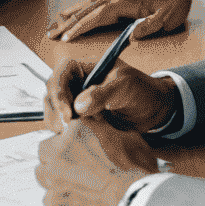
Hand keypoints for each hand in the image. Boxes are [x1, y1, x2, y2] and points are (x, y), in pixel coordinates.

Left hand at [35, 116, 159, 205]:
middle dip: (57, 159)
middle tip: (76, 169)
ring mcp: (54, 177)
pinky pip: (48, 199)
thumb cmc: (135, 172)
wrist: (135, 201)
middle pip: (45, 152)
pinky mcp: (54, 202)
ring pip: (43, 175)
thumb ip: (108, 131)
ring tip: (75, 186)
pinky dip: (60, 201)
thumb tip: (104, 130)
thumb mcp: (128, 137)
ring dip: (55, 178)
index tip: (79, 152)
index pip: (62, 133)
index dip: (71, 144)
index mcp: (76, 130)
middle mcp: (59, 151)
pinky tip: (76, 202)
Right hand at [43, 57, 177, 132]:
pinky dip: (63, 129)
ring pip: (54, 107)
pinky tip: (70, 138)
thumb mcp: (125, 86)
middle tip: (64, 128)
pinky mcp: (79, 117)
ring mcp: (75, 99)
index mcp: (83, 67)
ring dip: (55, 120)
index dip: (60, 91)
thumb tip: (78, 107)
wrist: (152, 110)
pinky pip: (64, 121)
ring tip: (65, 134)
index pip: (62, 73)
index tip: (69, 114)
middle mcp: (75, 81)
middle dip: (55, 109)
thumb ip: (102, 94)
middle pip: (52, 90)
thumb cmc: (140, 90)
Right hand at [46, 0, 192, 42]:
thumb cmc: (173, 2)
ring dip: (68, 17)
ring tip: (53, 26)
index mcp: (124, 3)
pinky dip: (77, 9)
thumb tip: (132, 36)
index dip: (81, 28)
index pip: (97, 17)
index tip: (67, 38)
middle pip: (85, 11)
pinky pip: (90, 3)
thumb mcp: (168, 18)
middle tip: (50, 34)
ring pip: (85, 6)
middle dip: (66, 24)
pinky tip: (69, 13)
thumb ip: (149, 26)